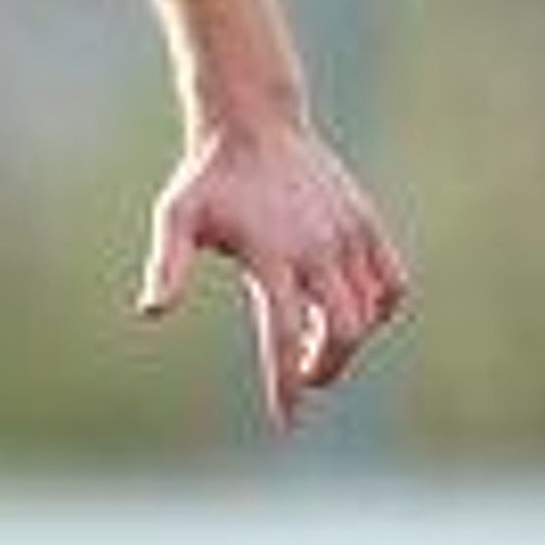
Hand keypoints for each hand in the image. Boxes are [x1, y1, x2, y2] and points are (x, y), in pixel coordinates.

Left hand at [138, 116, 409, 426]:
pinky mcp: (367, 223)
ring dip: (349, 341)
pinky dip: (380, 309)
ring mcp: (348, 234)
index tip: (288, 422)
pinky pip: (392, 283)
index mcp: (271, 254)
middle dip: (326, 368)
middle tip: (304, 376)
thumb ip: (167, 264)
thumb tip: (151, 312)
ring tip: (318, 341)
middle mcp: (317, 247)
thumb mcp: (176, 216)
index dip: (287, 383)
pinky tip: (353, 311)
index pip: (285, 335)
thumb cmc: (209, 179)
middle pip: (343, 332)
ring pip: (370, 312)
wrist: (255, 121)